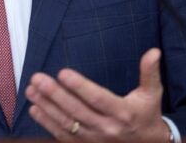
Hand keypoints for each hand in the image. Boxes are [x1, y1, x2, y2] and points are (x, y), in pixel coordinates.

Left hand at [25, 48, 169, 141]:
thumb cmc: (146, 115)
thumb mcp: (152, 94)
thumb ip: (150, 73)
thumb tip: (154, 52)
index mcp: (122, 112)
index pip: (97, 98)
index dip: (79, 86)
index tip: (63, 73)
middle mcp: (107, 128)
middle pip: (76, 110)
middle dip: (54, 94)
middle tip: (37, 79)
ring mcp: (94, 140)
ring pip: (66, 123)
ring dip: (46, 107)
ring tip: (31, 90)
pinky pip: (63, 136)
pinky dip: (47, 124)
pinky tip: (35, 109)